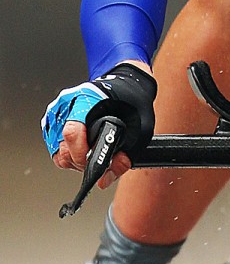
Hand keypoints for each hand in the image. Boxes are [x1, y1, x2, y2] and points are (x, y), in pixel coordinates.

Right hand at [42, 62, 155, 189]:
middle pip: (62, 146)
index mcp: (86, 100)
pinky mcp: (56, 118)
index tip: (92, 164)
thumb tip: (104, 180)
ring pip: (57, 149)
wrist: (127, 83)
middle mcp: (67, 103)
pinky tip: (85, 147)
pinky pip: (56, 145)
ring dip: (74, 158)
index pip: (72, 133)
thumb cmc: (132, 102)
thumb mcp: (140, 130)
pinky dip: (70, 151)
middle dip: (80, 160)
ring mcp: (59, 110)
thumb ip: (123, 158)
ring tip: (91, 153)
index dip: (82, 154)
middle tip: (96, 160)